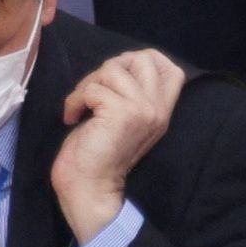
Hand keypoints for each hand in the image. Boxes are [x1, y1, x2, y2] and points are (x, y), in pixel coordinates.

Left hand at [49, 47, 184, 239]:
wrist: (90, 189)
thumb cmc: (99, 152)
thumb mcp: (126, 118)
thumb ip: (133, 93)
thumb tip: (119, 64)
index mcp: (162, 111)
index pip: (172, 68)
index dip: (142, 61)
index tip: (117, 79)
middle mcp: (157, 109)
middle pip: (142, 58)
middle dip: (109, 68)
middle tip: (94, 93)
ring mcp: (142, 110)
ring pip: (112, 69)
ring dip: (87, 85)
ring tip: (83, 108)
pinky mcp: (121, 113)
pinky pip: (91, 88)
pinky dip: (74, 101)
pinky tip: (73, 119)